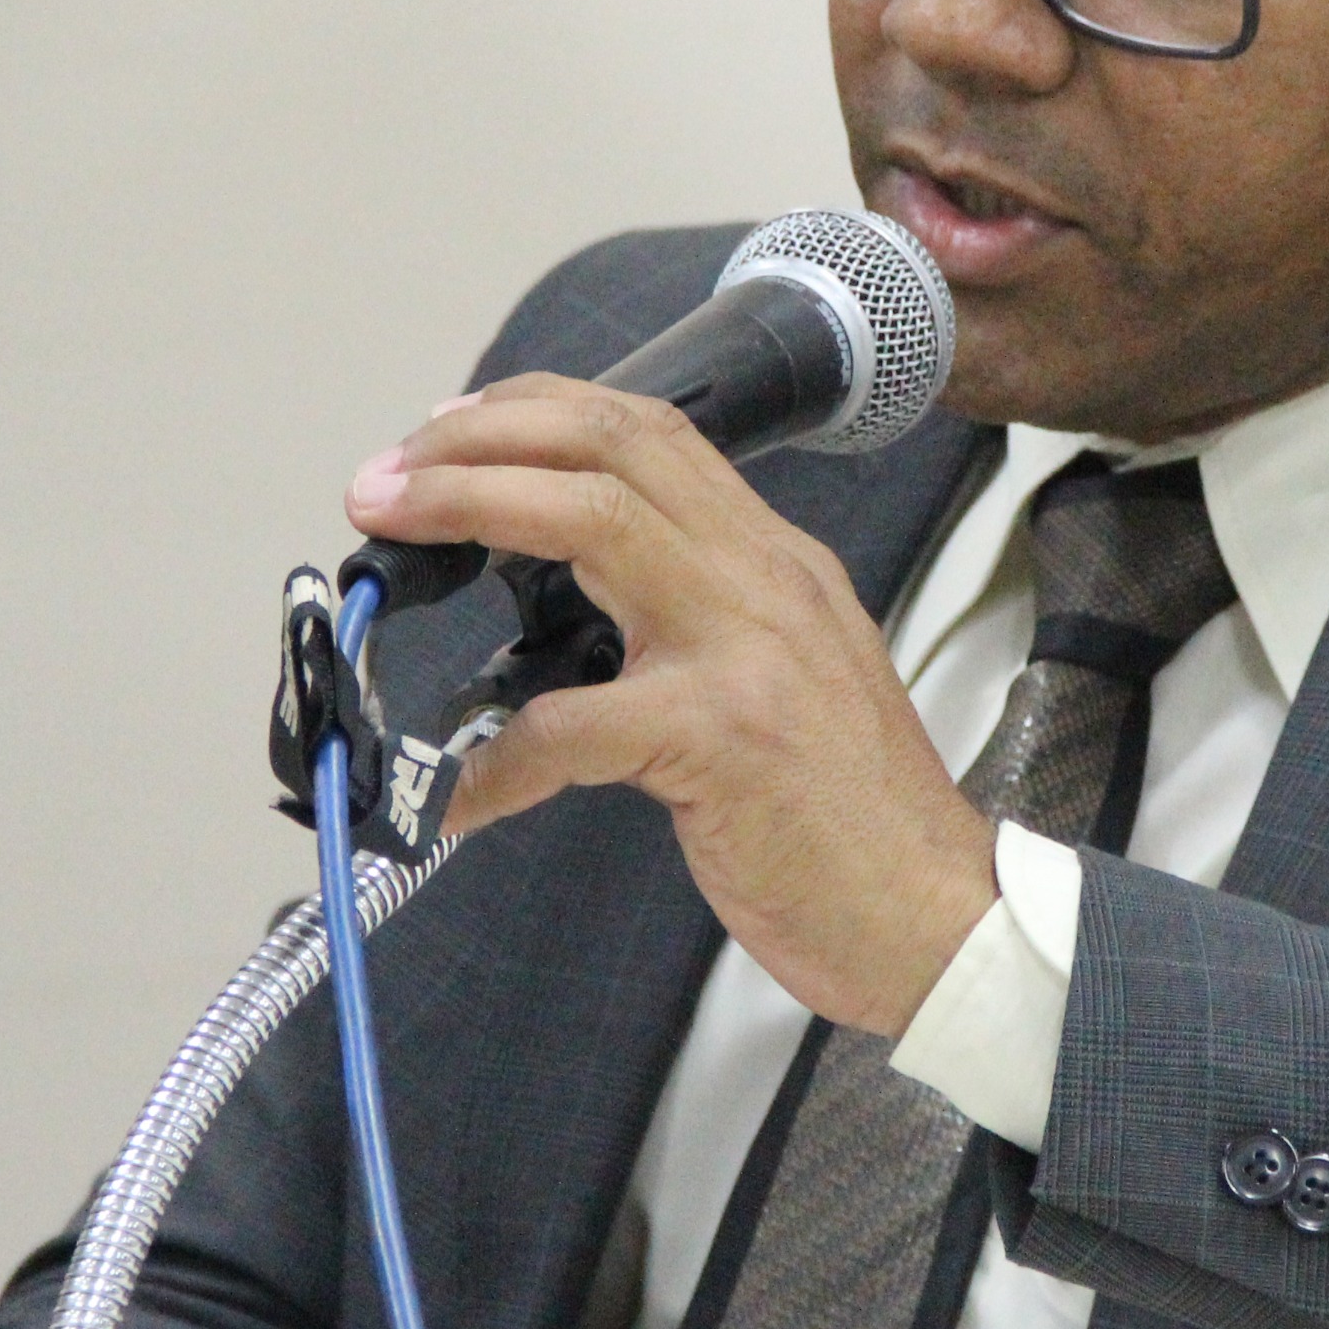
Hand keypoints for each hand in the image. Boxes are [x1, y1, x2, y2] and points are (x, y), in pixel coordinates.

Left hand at [350, 374, 995, 1032]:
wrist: (940, 916)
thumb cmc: (854, 820)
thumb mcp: (785, 681)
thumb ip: (697, 629)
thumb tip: (574, 616)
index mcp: (774, 562)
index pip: (650, 433)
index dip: (537, 412)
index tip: (451, 433)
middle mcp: (763, 578)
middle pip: (609, 443)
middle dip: (479, 437)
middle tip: (388, 474)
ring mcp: (744, 650)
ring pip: (589, 517)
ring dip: (468, 505)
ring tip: (391, 529)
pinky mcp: (719, 740)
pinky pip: (568, 727)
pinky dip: (492, 758)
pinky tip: (453, 798)